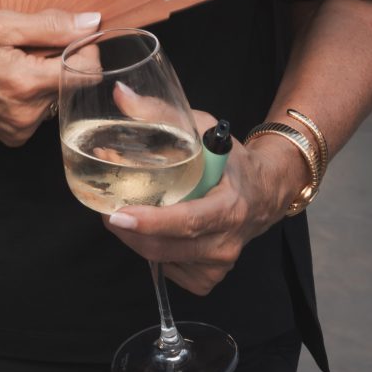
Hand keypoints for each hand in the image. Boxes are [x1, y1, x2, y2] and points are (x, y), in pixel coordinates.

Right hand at [0, 9, 99, 147]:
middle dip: (58, 61)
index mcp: (26, 83)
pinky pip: (38, 111)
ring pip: (55, 97)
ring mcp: (19, 129)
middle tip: (26, 46)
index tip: (68, 36)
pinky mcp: (11, 136)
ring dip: (44, 77)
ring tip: (11, 62)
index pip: (87, 72)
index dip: (84, 49)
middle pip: (70, 83)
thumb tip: (91, 23)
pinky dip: (30, 94)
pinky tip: (5, 81)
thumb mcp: (0, 24)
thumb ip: (50, 26)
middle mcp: (27, 114)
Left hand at [103, 113, 300, 293]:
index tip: (118, 215)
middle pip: (166, 247)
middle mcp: (227, 241)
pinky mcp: (211, 276)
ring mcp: (221, 263)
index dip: (150, 221)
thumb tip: (121, 96)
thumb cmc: (229, 158)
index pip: (187, 221)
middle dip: (128, 231)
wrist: (265, 191)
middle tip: (106, 208)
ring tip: (127, 215)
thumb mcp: (200, 127)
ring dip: (137, 240)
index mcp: (229, 206)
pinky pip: (170, 272)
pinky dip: (155, 254)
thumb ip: (161, 112)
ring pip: (163, 261)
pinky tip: (156, 233)